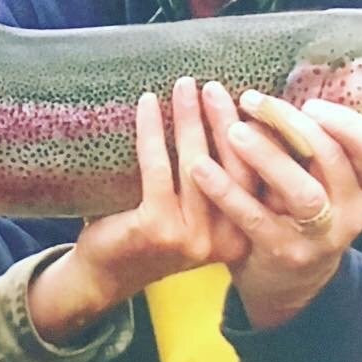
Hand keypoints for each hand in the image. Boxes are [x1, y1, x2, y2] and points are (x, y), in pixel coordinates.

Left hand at [28, 77, 251, 343]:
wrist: (104, 276)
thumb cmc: (148, 231)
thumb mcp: (194, 211)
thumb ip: (214, 179)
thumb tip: (227, 113)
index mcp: (242, 233)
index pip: (257, 177)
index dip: (255, 134)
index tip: (246, 98)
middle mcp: (225, 239)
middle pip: (233, 166)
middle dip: (224, 119)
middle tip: (214, 86)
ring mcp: (192, 236)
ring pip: (196, 161)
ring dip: (190, 118)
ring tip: (185, 86)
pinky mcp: (158, 227)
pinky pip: (158, 166)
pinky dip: (153, 130)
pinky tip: (148, 103)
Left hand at [192, 91, 361, 328]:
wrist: (288, 284)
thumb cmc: (299, 212)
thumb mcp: (320, 181)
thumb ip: (312, 144)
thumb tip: (281, 87)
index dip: (348, 125)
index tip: (311, 103)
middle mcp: (351, 214)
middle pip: (333, 163)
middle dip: (293, 126)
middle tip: (254, 101)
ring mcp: (319, 238)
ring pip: (302, 193)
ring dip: (268, 157)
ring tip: (233, 130)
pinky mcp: (282, 254)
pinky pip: (255, 219)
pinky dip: (227, 191)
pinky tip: (199, 167)